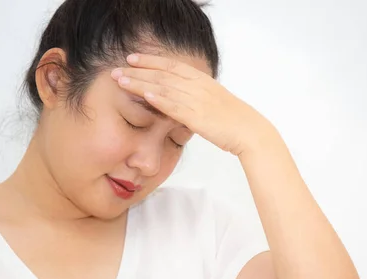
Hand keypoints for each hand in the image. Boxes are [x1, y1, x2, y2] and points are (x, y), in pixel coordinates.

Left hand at [110, 54, 273, 155]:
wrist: (250, 132)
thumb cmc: (233, 121)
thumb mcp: (214, 102)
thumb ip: (197, 98)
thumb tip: (181, 101)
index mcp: (202, 80)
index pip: (171, 65)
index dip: (150, 60)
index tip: (132, 59)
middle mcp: (198, 86)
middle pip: (163, 74)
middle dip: (138, 71)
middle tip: (116, 69)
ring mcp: (197, 101)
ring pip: (164, 88)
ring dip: (141, 83)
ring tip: (121, 81)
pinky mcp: (197, 117)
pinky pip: (175, 106)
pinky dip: (159, 99)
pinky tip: (145, 95)